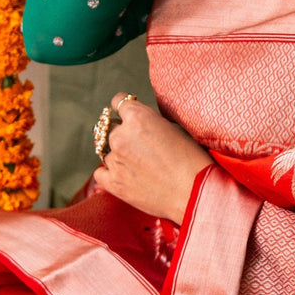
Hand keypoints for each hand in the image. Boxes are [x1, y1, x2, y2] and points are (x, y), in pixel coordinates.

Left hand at [93, 93, 212, 224]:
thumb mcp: (174, 128)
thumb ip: (151, 122)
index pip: (118, 102)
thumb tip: (142, 124)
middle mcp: (121, 136)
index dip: (124, 107)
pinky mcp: (113, 183)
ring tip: (141, 166)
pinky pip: (100, 173)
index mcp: (137, 117)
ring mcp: (114, 160)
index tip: (127, 113)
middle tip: (142, 147)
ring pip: (108, 152)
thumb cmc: (192, 160)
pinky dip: (109, 173)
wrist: (194, 192)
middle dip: (124, 134)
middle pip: (112, 129)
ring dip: (120, 155)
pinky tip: (124, 176)